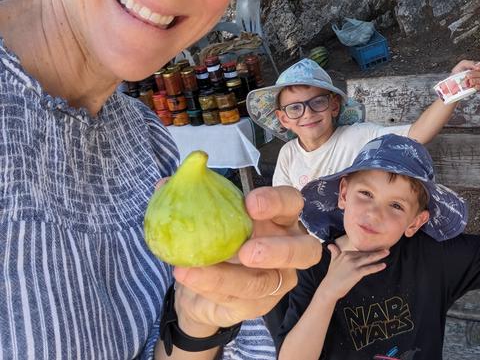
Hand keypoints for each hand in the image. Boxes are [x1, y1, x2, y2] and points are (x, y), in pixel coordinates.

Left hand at [172, 186, 321, 333]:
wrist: (198, 287)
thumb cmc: (213, 241)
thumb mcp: (203, 218)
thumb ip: (188, 198)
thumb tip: (164, 182)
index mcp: (280, 219)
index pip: (292, 203)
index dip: (277, 202)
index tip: (250, 203)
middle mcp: (289, 250)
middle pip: (306, 251)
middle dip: (280, 251)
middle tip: (248, 250)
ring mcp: (277, 281)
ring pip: (264, 283)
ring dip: (229, 277)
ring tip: (194, 269)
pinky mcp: (259, 306)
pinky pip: (240, 301)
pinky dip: (212, 289)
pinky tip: (188, 278)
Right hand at [319, 244, 387, 300]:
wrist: (329, 288)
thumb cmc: (332, 276)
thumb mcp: (333, 261)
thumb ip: (334, 252)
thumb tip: (330, 245)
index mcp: (345, 253)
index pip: (360, 251)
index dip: (369, 250)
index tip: (377, 248)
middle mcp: (349, 257)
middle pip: (366, 253)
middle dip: (376, 251)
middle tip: (386, 248)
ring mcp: (353, 265)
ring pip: (368, 258)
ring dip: (379, 255)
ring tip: (387, 252)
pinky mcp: (356, 273)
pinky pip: (369, 269)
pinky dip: (376, 267)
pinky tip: (383, 265)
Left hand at [450, 60, 479, 90]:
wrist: (452, 82)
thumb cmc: (457, 73)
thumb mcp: (462, 64)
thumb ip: (470, 63)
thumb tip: (476, 66)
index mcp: (476, 67)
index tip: (476, 68)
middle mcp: (478, 74)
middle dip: (474, 74)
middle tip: (467, 75)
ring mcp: (477, 81)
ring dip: (473, 80)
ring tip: (467, 80)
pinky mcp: (476, 88)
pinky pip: (479, 87)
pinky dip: (474, 85)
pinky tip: (470, 84)